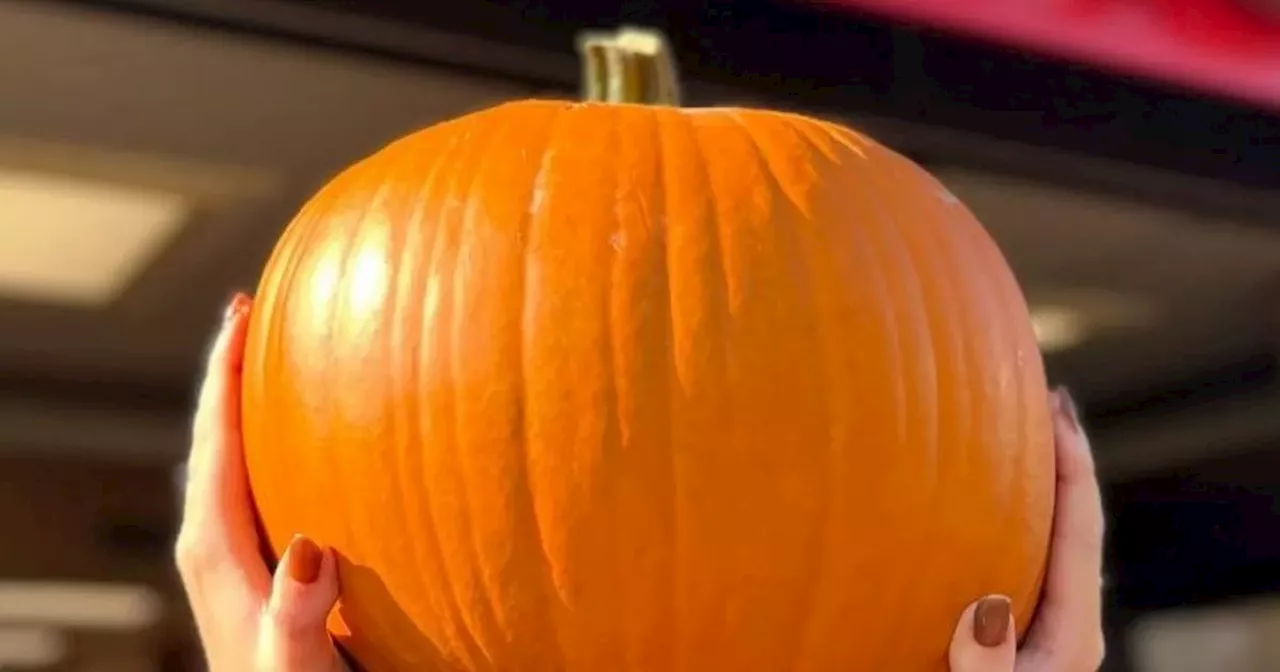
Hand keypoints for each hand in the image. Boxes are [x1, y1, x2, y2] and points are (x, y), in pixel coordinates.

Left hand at [176, 294, 349, 671]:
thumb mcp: (298, 662)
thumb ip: (298, 611)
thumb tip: (312, 548)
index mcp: (215, 548)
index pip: (214, 440)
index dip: (226, 373)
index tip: (242, 312)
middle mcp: (208, 541)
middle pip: (211, 435)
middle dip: (229, 370)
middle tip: (253, 308)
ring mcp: (223, 552)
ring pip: (225, 455)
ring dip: (241, 400)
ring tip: (272, 353)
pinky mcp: (244, 563)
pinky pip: (243, 477)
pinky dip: (258, 437)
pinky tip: (291, 433)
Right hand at [948, 389, 1105, 670]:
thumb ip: (987, 666)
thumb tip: (985, 609)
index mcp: (1070, 633)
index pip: (1079, 525)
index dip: (1071, 459)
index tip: (1056, 403)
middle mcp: (1066, 622)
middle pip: (1075, 521)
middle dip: (1061, 458)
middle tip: (1041, 397)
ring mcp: (1047, 626)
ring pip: (1052, 537)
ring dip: (1038, 483)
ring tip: (1016, 435)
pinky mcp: (1023, 632)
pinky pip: (1028, 554)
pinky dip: (1018, 513)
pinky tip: (987, 502)